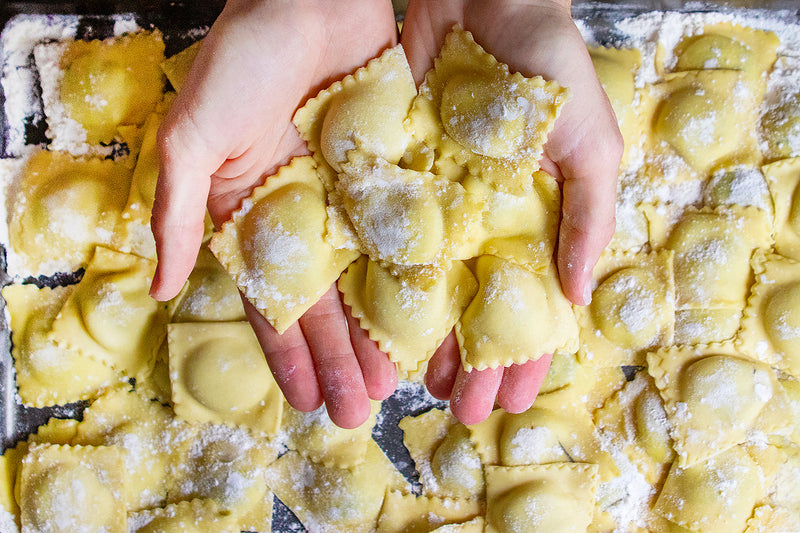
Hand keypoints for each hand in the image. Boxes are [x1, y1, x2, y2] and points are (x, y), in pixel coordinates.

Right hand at [150, 0, 398, 427]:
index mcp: (254, 214)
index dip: (287, 350)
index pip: (270, 297)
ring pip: (371, 279)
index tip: (305, 400)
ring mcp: (353, 198)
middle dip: (340, 357)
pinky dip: (420, 277)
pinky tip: (432, 319)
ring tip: (396, 386)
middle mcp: (305, 215)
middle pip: (327, 300)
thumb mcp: (192, 134)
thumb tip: (159, 285)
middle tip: (359, 412)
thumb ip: (176, 209)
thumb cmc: (243, 55)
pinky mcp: (395, 174)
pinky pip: (409, 235)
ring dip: (380, 332)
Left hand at [402, 0, 621, 423]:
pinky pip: (382, 239)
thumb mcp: (591, 143)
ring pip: (423, 286)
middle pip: (470, 306)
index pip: (526, 302)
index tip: (513, 400)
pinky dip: (376, 283)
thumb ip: (586, 218)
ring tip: (410, 386)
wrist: (484, 0)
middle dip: (467, 361)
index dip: (523, 353)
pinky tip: (369, 324)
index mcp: (530, 220)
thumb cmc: (549, 68)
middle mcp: (479, 222)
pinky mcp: (392, 179)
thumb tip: (574, 297)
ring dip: (420, 338)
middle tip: (456, 410)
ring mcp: (434, 204)